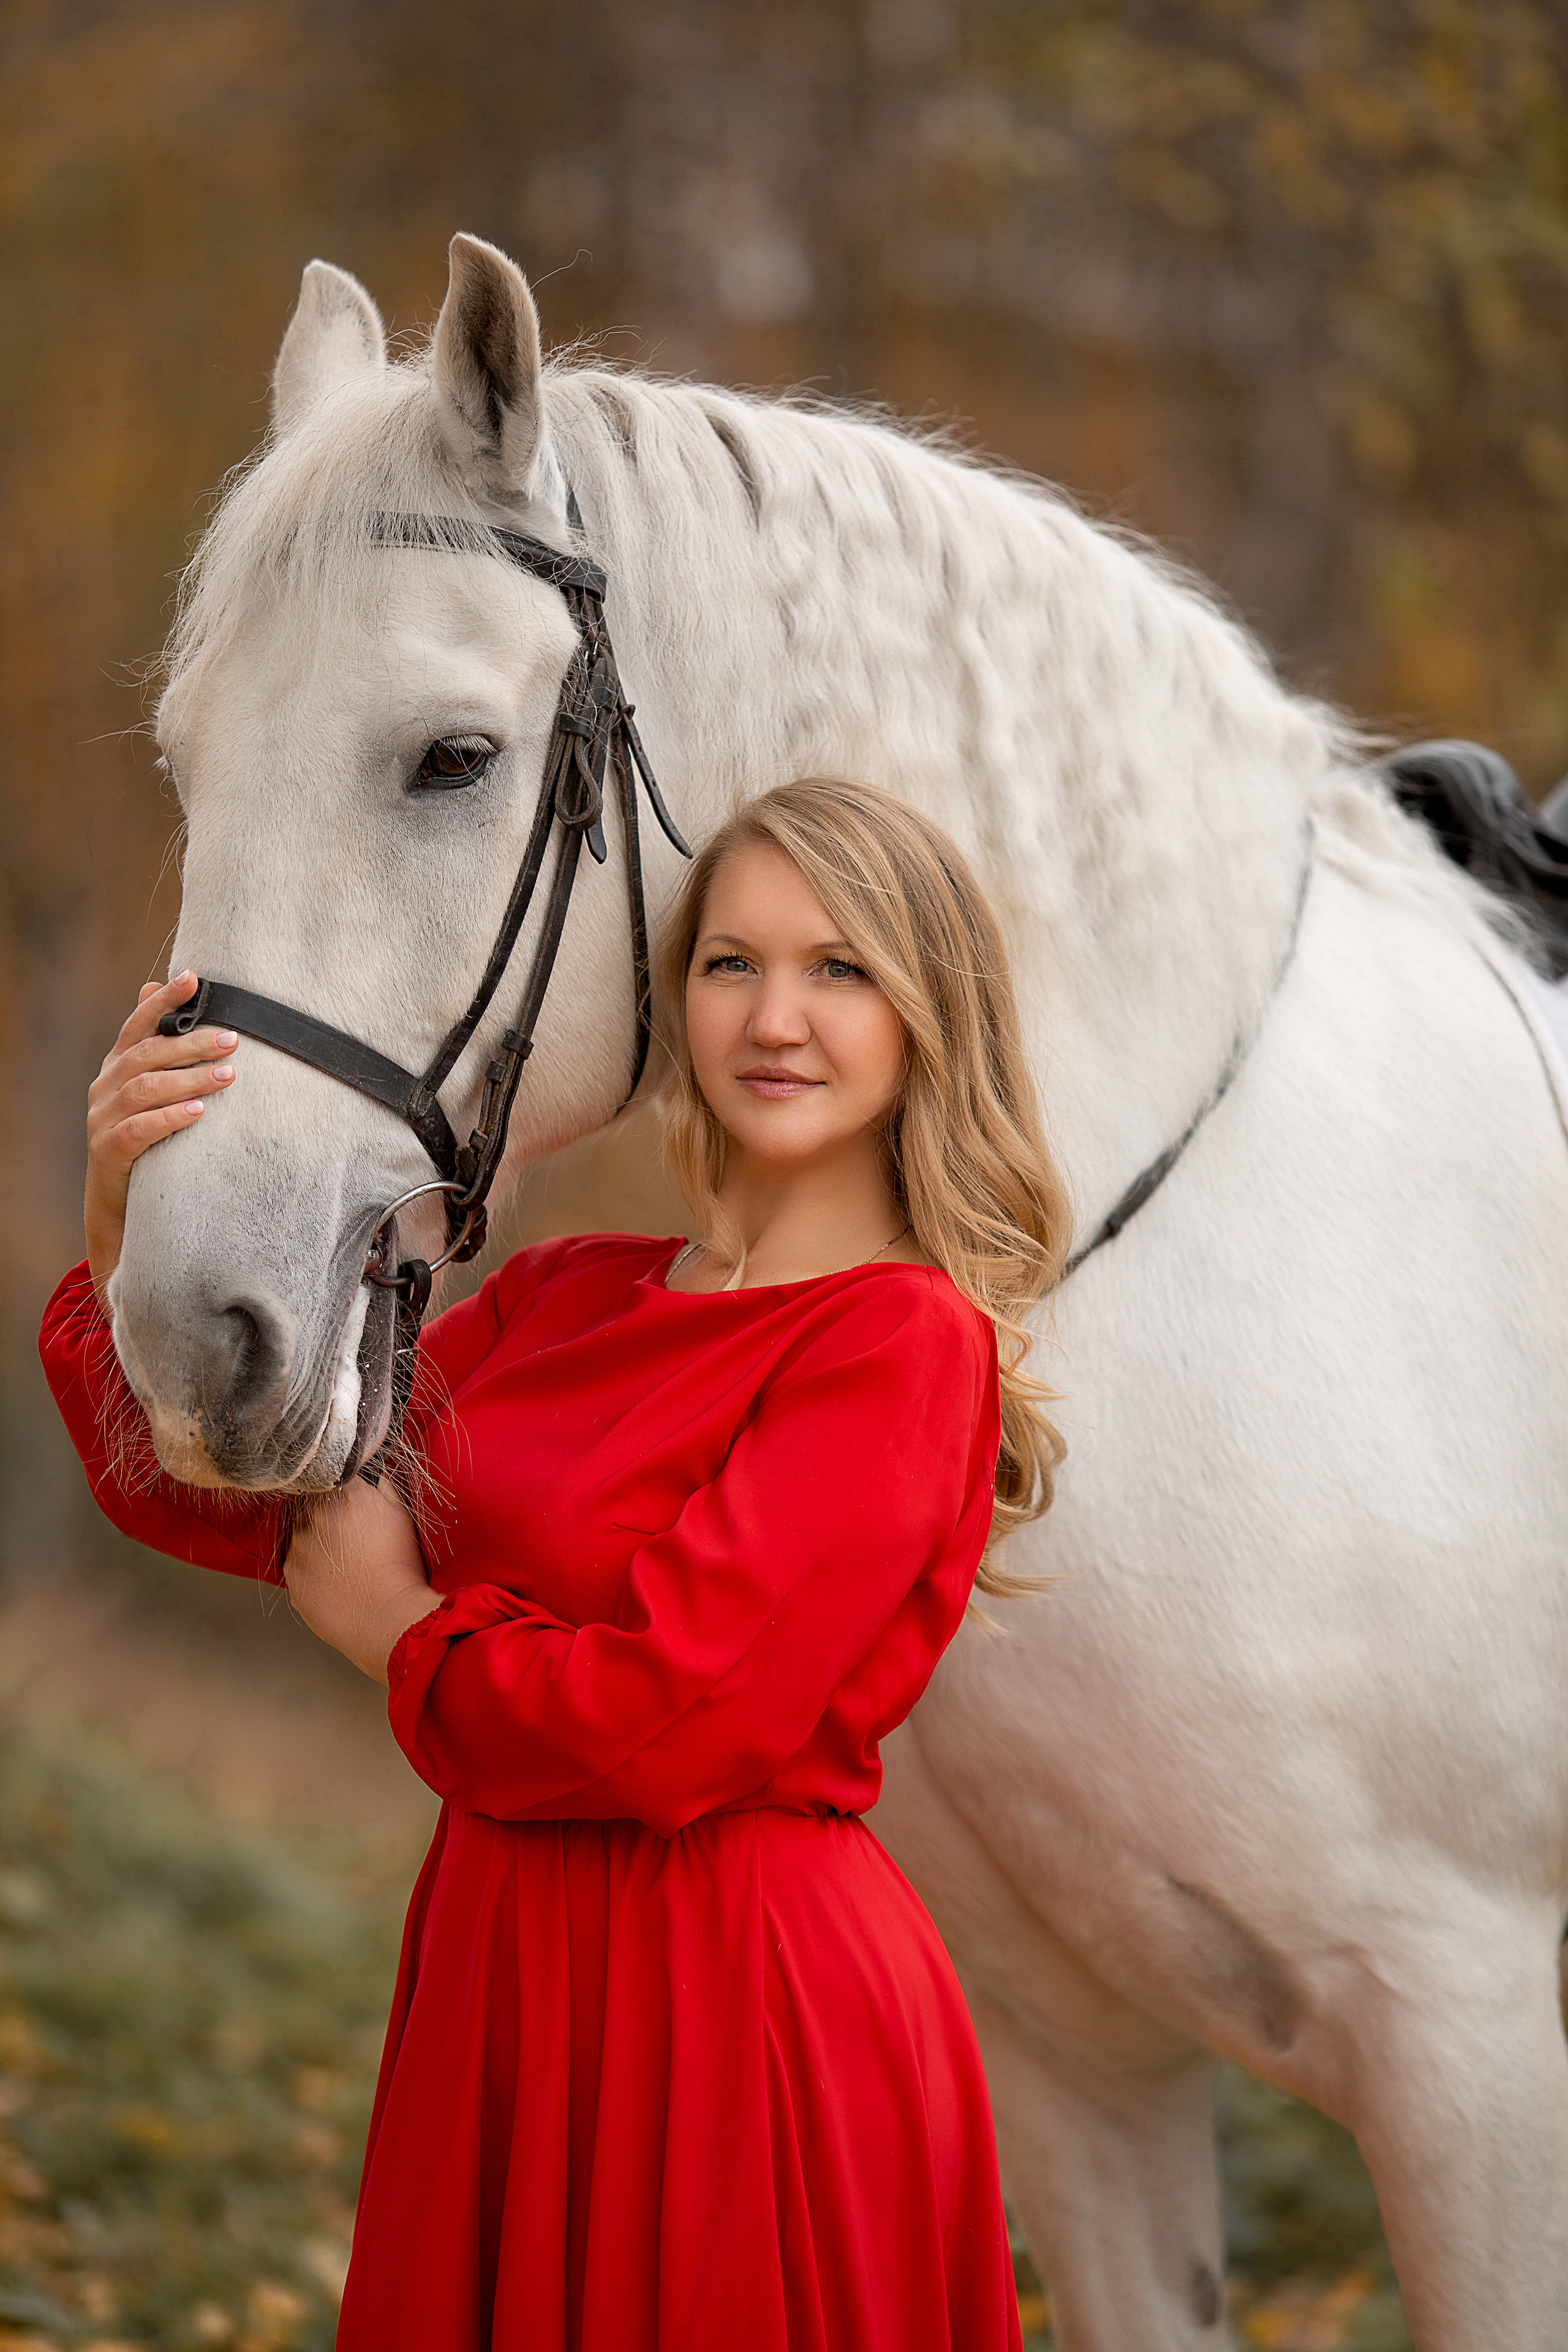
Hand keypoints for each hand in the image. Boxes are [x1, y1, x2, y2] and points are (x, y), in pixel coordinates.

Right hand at [85, 972, 239, 1299]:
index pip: (138, 1024)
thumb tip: (160, 991)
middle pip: (147, 1054)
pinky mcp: (108, 1151)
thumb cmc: (148, 1140)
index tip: (193, 979)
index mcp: (117, 1065)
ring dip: (189, 1079)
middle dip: (191, 1043)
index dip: (162, 1000)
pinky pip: (139, 1130)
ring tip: (227, 1076)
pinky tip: (199, 1112)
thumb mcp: (154, 1094)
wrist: (120, 1204)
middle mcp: (105, 1086)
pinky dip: (170, 1118)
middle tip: (233, 1039)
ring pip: (145, 1089)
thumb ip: (162, 1053)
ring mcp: (103, 1118)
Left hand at [285, 1477, 437, 1683]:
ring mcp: (298, 1545)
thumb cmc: (401, 1566)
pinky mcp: (290, 1574)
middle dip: (324, 1513)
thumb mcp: (401, 1516)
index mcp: (344, 1493)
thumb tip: (373, 1472)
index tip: (346, 1500)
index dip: (338, 1487)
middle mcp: (314, 1514)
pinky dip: (309, 1568)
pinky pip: (295, 1563)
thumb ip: (383, 1487)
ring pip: (300, 1533)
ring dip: (314, 1541)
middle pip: (310, 1502)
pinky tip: (332, 1579)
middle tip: (346, 1534)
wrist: (388, 1617)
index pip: (329, 1474)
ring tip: (342, 1562)